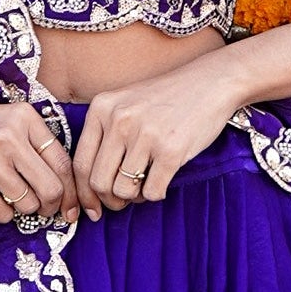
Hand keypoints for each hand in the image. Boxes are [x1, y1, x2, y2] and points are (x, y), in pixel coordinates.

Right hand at [0, 95, 75, 223]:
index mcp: (24, 118)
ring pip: (28, 204)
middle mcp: (9, 138)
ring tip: (9, 197)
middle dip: (52, 206)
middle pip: (51, 189)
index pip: (63, 163)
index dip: (72, 192)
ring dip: (24, 209)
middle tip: (44, 210)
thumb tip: (68, 191)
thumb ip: (38, 145)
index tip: (71, 207)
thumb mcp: (9, 121)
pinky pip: (4, 214)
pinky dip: (2, 213)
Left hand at [71, 58, 239, 216]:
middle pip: (99, 182)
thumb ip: (105, 135)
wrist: (210, 82)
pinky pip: (152, 191)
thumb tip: (90, 188)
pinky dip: (155, 193)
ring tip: (145, 184)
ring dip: (134, 197)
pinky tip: (162, 180)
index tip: (92, 208)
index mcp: (101, 108)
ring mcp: (145, 135)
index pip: (80, 164)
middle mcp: (119, 120)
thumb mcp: (125, 104)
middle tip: (122, 201)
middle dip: (110, 200)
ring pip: (124, 190)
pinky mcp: (171, 150)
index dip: (84, 193)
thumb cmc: (165, 99)